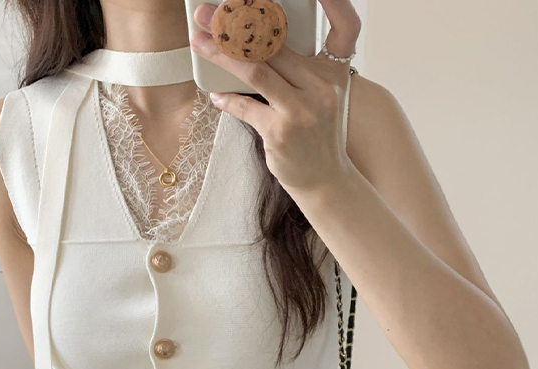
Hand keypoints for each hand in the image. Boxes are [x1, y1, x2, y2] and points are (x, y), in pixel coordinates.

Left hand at [190, 0, 360, 195]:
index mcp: (334, 73)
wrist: (327, 182)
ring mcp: (300, 111)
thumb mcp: (320, 98)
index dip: (321, 2)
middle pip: (274, 44)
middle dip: (235, 24)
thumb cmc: (318, 137)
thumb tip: (256, 43)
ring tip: (198, 42)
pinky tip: (215, 94)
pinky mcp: (280, 133)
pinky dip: (226, 99)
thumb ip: (299, 71)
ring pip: (254, 70)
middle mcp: (321, 88)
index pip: (339, 24)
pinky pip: (245, 107)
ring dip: (220, 54)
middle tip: (208, 14)